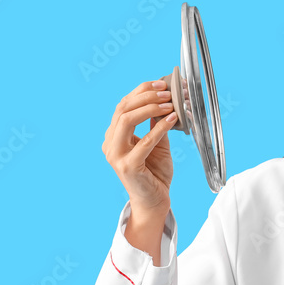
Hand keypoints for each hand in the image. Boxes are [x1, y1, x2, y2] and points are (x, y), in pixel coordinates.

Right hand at [102, 69, 178, 216]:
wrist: (154, 201)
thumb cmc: (155, 172)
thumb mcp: (156, 141)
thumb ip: (155, 122)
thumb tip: (166, 98)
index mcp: (114, 135)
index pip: (123, 105)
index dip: (141, 91)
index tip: (161, 83)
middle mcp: (110, 143)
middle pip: (123, 109)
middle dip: (146, 96)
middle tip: (168, 92)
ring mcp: (115, 155)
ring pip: (126, 120)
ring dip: (150, 108)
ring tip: (171, 104)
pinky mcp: (127, 166)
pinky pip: (144, 142)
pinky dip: (159, 128)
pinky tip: (173, 120)